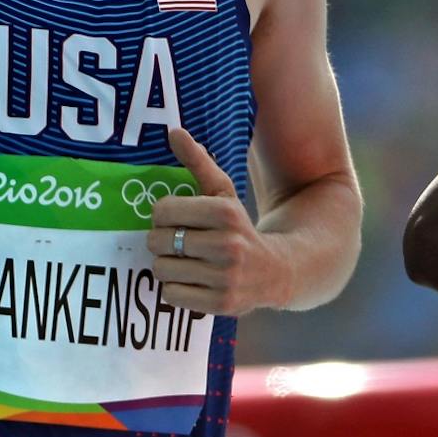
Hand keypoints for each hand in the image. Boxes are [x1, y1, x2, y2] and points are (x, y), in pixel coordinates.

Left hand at [145, 127, 280, 316]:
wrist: (279, 271)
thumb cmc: (239, 227)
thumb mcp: (223, 194)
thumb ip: (198, 163)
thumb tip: (173, 131)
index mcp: (226, 213)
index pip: (162, 211)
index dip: (162, 215)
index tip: (175, 219)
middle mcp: (228, 245)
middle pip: (158, 241)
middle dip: (162, 240)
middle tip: (178, 241)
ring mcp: (226, 278)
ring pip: (161, 269)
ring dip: (167, 265)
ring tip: (185, 261)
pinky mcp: (222, 304)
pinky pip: (171, 295)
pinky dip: (176, 289)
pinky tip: (193, 280)